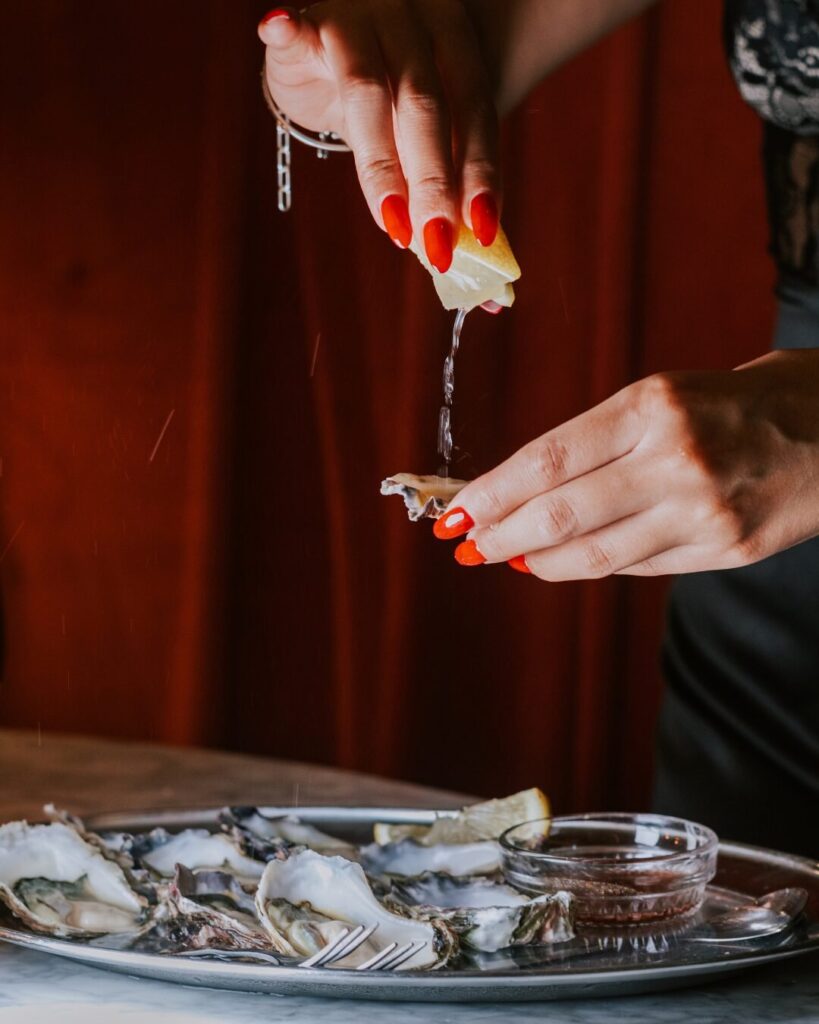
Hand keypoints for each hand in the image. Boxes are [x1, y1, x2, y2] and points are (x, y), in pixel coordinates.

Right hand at [258, 1, 500, 267]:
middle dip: (433, 181)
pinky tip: (275, 29)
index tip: (483, 230)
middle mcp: (415, 19)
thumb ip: (453, 187)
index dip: (480, 171)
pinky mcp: (310, 20)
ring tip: (392, 222)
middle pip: (425, 105)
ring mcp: (361, 15)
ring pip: (369, 91)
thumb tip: (486, 284)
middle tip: (436, 243)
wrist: (334, 45)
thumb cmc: (391, 99)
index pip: (475, 110)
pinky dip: (284, 33)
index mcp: (457, 40)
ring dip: (380, 165)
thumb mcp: (427, 133)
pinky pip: (295, 31)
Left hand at [435, 350, 818, 578]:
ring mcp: (704, 510)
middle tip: (468, 547)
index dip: (491, 494)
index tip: (454, 514)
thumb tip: (522, 494)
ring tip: (508, 559)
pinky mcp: (728, 549)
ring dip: (537, 562)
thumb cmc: (736, 402)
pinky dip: (591, 567)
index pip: (547, 459)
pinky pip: (638, 567)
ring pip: (593, 554)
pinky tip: (563, 563)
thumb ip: (597, 445)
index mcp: (652, 406)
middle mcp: (675, 458)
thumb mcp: (663, 397)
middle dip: (500, 536)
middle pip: (559, 513)